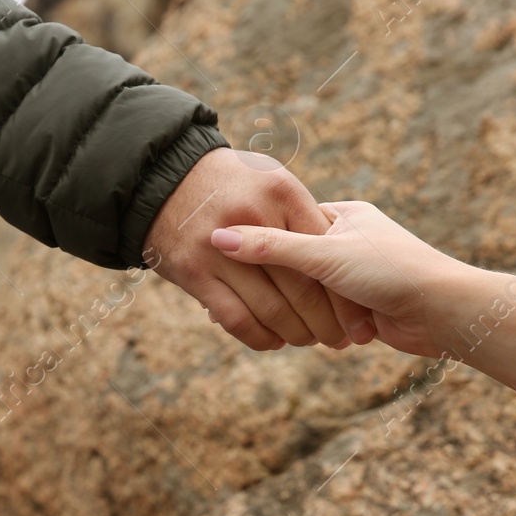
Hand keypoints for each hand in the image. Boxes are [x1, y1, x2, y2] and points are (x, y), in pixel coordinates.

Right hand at [142, 148, 346, 350]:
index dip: (342, 285)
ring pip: (272, 306)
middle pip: (302, 283)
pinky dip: (258, 335)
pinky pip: (235, 317)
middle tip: (339, 339)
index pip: (323, 250)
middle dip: (326, 318)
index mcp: (282, 192)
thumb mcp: (272, 186)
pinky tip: (272, 341)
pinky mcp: (194, 271)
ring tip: (309, 340)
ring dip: (295, 331)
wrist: (158, 174)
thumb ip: (301, 217)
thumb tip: (342, 254)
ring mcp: (220, 245)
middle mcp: (253, 215)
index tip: (358, 312)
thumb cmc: (228, 181)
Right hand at [209, 200, 470, 358]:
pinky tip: (270, 330)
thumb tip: (219, 238)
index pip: (286, 222)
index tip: (219, 249)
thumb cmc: (391, 270)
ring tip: (240, 308)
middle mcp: (346, 243)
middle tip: (222, 283)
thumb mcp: (324, 254)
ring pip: (304, 290)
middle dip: (264, 276)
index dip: (255, 238)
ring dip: (283, 304)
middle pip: (292, 259)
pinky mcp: (356, 310)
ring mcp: (351, 277)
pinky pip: (317, 314)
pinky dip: (299, 322)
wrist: (443, 312)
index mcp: (342, 216)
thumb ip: (272, 248)